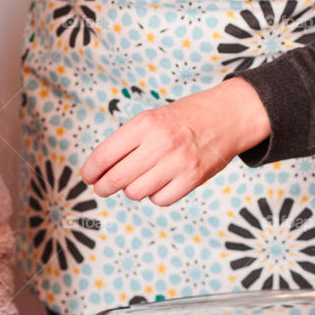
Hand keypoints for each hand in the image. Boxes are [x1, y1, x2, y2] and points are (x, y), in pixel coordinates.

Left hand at [81, 80, 270, 206]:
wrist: (227, 116)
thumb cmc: (184, 118)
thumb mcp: (152, 118)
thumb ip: (128, 141)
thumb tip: (99, 170)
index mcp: (144, 123)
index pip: (104, 155)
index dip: (90, 171)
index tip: (87, 177)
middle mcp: (159, 143)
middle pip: (116, 179)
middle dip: (103, 187)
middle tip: (102, 188)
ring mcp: (177, 162)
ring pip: (136, 192)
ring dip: (133, 189)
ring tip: (141, 178)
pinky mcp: (192, 178)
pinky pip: (160, 199)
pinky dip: (156, 195)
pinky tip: (161, 182)